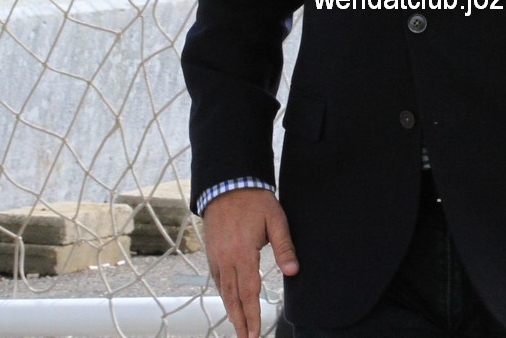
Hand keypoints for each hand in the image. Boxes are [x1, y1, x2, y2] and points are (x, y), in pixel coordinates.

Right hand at [203, 188, 298, 337]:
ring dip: (230, 310)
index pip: (248, 293)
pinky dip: (223, 293)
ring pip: (223, 290)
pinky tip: (228, 299)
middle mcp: (226, 259)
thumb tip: (293, 271)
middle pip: (233, 298)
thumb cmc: (255, 201)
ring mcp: (216, 256)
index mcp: (242, 254)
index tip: (255, 333)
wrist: (228, 183)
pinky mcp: (211, 251)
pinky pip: (217, 278)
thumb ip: (285, 247)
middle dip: (239, 321)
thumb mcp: (276, 220)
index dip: (252, 315)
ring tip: (238, 326)